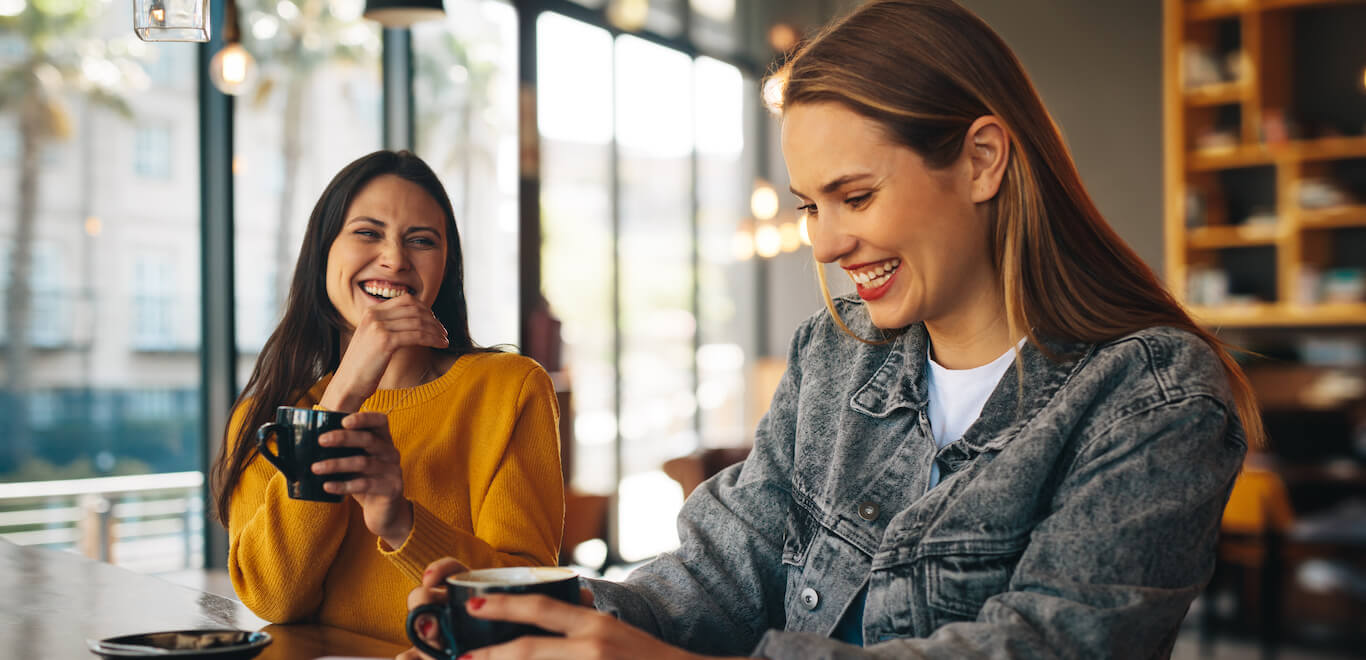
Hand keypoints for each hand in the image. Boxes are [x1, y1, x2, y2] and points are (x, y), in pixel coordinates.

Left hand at [312, 411, 411, 547]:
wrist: (385, 512)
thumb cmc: (365, 482)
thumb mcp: (357, 463)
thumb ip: (343, 451)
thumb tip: (305, 442)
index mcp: (384, 440)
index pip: (380, 420)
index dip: (363, 418)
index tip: (343, 421)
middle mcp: (391, 452)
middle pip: (368, 440)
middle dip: (343, 438)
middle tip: (321, 440)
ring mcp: (393, 470)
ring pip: (363, 463)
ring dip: (336, 464)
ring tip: (315, 468)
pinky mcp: (391, 488)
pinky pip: (364, 485)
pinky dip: (343, 485)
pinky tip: (327, 486)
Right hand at [322, 294, 448, 411]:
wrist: (348, 385)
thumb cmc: (364, 367)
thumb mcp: (374, 339)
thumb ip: (390, 327)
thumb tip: (417, 322)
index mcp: (371, 312)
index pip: (406, 300)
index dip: (425, 309)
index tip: (435, 321)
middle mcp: (374, 315)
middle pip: (414, 309)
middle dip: (433, 320)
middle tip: (443, 332)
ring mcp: (378, 326)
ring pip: (418, 322)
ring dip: (436, 331)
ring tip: (444, 340)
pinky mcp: (385, 340)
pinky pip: (417, 335)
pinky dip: (432, 339)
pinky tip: (440, 345)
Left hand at [396, 560, 718, 659]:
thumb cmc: (648, 659)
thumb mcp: (614, 632)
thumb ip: (582, 624)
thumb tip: (547, 612)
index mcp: (595, 625)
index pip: (542, 608)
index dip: (503, 605)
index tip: (471, 604)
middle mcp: (593, 646)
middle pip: (529, 650)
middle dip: (490, 654)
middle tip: (461, 656)